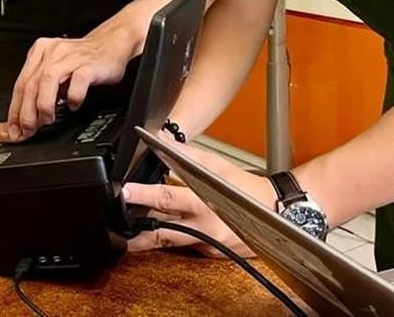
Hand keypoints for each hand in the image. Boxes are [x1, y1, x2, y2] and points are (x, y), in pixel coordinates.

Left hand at [7, 33, 128, 137]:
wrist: (111, 43)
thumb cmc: (82, 60)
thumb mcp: (55, 69)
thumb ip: (41, 88)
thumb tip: (28, 118)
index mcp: (40, 52)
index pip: (20, 84)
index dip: (15, 110)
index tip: (15, 129)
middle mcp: (52, 53)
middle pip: (30, 84)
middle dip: (26, 113)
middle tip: (28, 130)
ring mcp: (70, 57)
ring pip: (48, 80)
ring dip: (44, 106)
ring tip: (47, 120)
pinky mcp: (89, 64)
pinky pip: (78, 81)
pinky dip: (73, 97)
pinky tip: (73, 106)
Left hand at [123, 141, 274, 257]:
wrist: (277, 216)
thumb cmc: (247, 190)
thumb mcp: (216, 166)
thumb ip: (185, 154)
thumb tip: (161, 139)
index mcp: (204, 202)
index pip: (167, 199)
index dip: (143, 196)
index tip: (125, 193)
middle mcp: (203, 227)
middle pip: (162, 232)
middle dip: (136, 231)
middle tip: (115, 225)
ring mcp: (206, 244)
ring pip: (170, 243)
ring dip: (148, 239)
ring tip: (127, 236)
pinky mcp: (210, 253)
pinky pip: (185, 246)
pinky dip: (173, 237)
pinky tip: (160, 232)